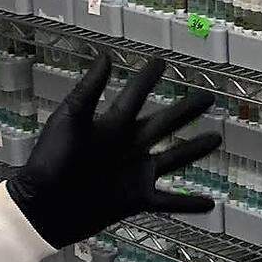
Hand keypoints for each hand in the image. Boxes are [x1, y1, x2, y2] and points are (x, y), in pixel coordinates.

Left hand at [6, 52, 220, 249]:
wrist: (44, 205)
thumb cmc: (52, 159)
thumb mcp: (70, 120)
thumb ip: (89, 90)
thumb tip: (106, 56)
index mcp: (113, 125)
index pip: (136, 96)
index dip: (148, 78)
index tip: (162, 61)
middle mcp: (129, 146)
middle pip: (165, 124)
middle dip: (186, 110)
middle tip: (208, 97)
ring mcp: (135, 173)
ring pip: (174, 158)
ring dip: (195, 150)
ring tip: (217, 138)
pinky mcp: (137, 199)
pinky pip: (169, 201)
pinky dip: (189, 204)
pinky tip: (211, 205)